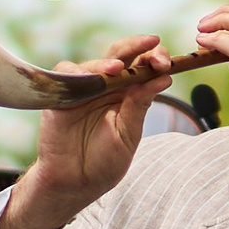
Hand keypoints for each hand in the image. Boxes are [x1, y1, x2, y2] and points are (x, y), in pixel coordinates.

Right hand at [0, 36, 173, 228]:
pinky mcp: (61, 95)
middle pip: (121, 54)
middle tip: (152, 45)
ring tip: (118, 68)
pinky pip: (66, 73)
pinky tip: (90, 80)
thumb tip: (165, 78)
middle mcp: (106, 87)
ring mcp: (83, 89)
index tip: (167, 63)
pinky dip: (78, 73)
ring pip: (95, 62)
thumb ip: (140, 105)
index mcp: (128, 94)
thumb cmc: (104, 162)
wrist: (75, 183)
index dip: (155, 58)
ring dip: (107, 62)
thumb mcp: (128, 134)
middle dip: (137, 46)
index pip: (143, 66)